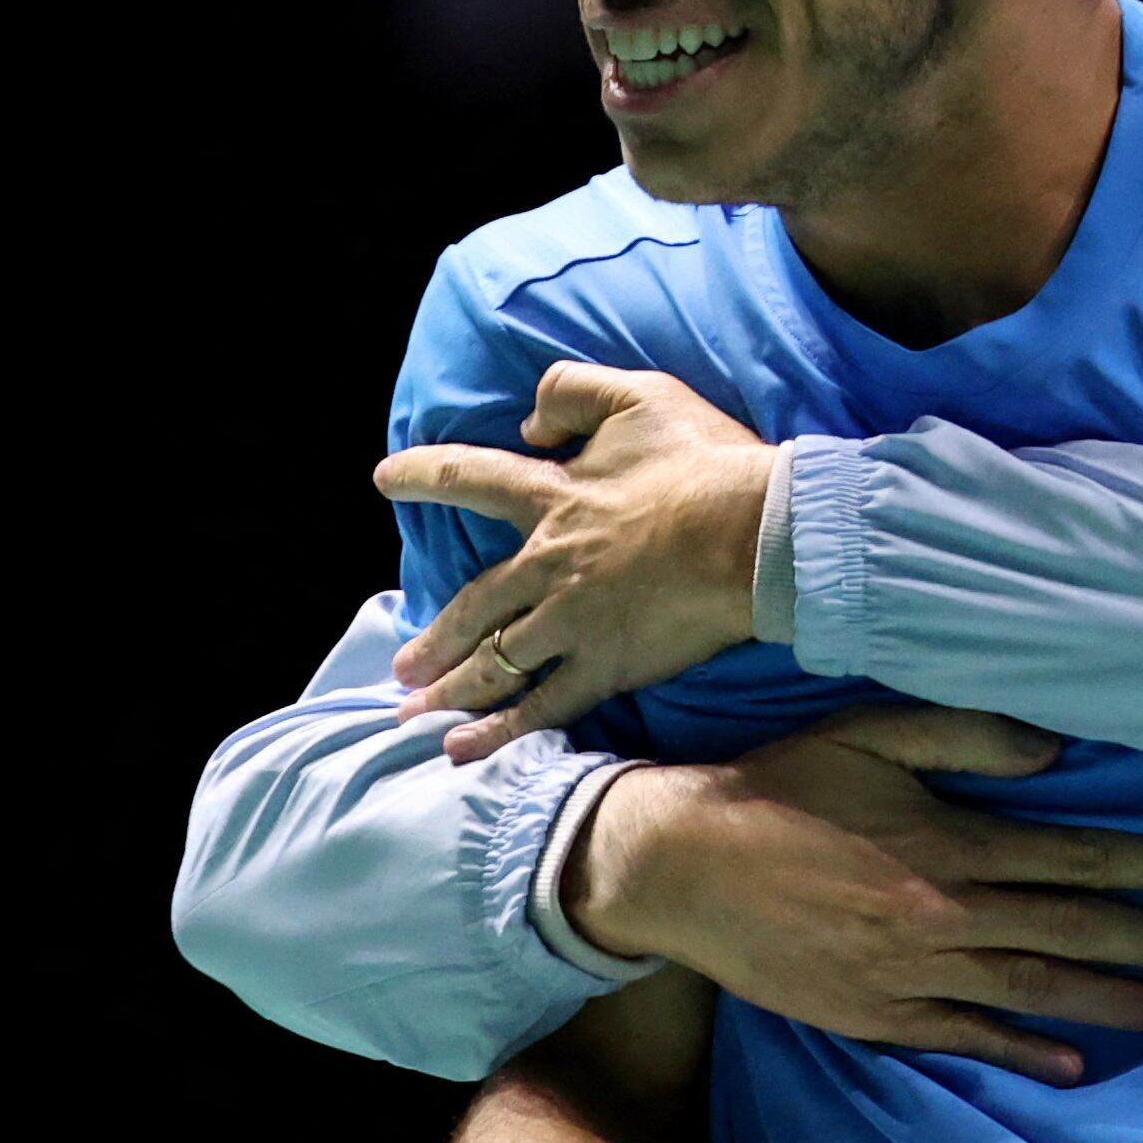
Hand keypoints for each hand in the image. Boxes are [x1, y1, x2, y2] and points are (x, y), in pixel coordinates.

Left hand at [371, 364, 775, 759]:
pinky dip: (499, 731)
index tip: (385, 479)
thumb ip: (572, 392)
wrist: (757, 533)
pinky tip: (460, 749)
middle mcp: (547, 565)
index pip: (471, 478)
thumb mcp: (638, 394)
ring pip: (495, 661)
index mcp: (552, 496)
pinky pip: (543, 705)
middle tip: (402, 664)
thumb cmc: (705, 461)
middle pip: (473, 602)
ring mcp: (572, 622)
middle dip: (433, 637)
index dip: (425, 475)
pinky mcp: (607, 665)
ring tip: (413, 711)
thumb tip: (528, 423)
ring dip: (450, 689)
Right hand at [574, 704, 1142, 1085]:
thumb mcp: (870, 734)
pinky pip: (963, 1039)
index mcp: (951, 843)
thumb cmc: (776, 788)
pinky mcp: (876, 1015)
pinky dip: (1021, 1053)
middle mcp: (944, 916)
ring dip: (1113, 1003)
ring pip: (1034, 992)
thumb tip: (1056, 752)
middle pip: (1074, 931)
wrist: (676, 867)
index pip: (1079, 858)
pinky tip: (1074, 1067)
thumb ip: (966, 734)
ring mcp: (911, 975)